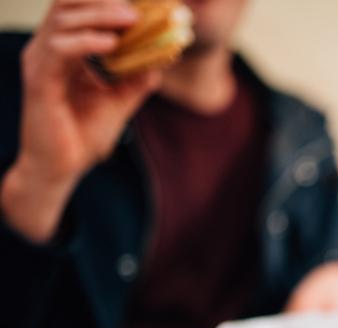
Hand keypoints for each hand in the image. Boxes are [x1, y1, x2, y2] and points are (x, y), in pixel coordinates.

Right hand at [0, 0, 161, 241]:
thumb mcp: (120, 101)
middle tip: (138, 8)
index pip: (79, 9)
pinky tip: (112, 44)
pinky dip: (86, 42)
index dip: (106, 0)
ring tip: (132, 20)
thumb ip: (138, 78)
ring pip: (63, 20)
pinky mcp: (39, 82)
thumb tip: (165, 55)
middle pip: (68, 4)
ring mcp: (40, 63)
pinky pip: (59, 50)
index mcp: (64, 49)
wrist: (60, 169)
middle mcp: (47, 49)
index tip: (143, 5)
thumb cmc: (82, 135)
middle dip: (103, 0)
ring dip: (100, 15)